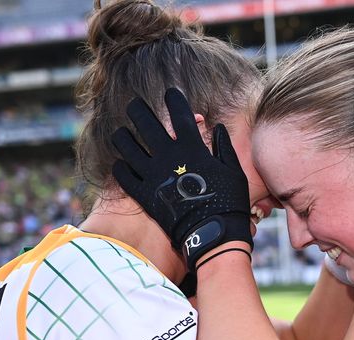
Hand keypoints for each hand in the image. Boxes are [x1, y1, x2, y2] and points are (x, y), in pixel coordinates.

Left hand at [111, 88, 251, 270]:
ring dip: (122, 137)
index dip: (174, 99)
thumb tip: (217, 127)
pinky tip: (120, 164)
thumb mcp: (233, 170)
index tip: (170, 92)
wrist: (213, 233)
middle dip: (138, 110)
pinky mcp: (144, 194)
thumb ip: (223, 147)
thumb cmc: (228, 201)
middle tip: (134, 105)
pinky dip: (120, 168)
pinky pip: (124, 176)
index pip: (180, 114)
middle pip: (145, 123)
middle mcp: (168, 156)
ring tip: (120, 133)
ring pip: (126, 147)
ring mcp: (153, 175)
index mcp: (191, 147)